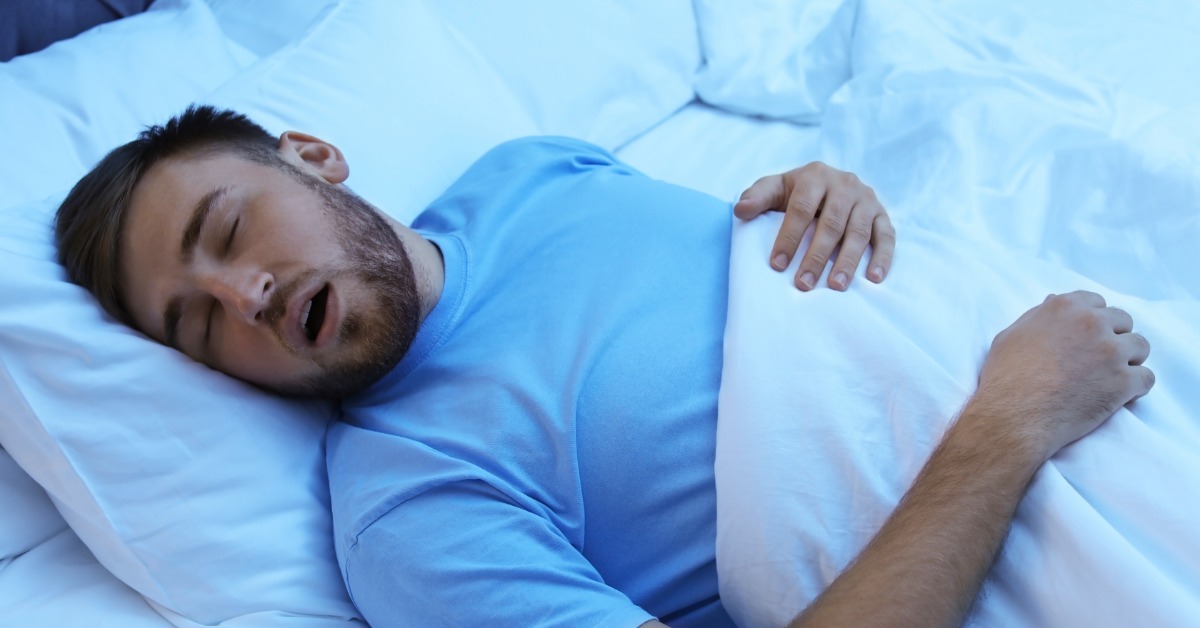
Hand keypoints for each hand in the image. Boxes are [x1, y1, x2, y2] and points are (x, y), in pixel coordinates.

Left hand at [734, 162, 894, 290]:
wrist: (830, 183)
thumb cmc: (797, 192)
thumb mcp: (775, 188)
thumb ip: (757, 196)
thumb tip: (740, 210)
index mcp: (815, 176)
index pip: (801, 208)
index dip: (789, 237)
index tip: (777, 265)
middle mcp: (845, 184)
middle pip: (831, 223)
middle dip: (816, 256)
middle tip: (803, 284)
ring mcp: (866, 199)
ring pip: (858, 232)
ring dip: (847, 261)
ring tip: (835, 286)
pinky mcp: (882, 214)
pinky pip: (887, 236)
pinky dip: (883, 257)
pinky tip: (873, 279)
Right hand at [969, 291, 1154, 461]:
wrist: (1014, 415)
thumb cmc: (1006, 376)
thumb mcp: (1011, 335)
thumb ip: (1038, 316)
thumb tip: (1053, 300)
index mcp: (1065, 308)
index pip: (1097, 302)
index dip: (1094, 320)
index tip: (1088, 336)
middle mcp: (1092, 323)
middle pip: (1123, 321)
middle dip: (1114, 337)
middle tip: (1099, 359)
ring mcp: (1111, 352)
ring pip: (1141, 347)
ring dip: (1130, 360)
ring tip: (1111, 376)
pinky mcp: (1123, 382)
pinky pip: (1147, 378)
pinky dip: (1136, 387)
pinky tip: (1120, 394)